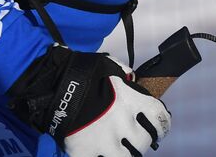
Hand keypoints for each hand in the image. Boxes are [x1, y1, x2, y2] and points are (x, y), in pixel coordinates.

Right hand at [8, 46, 170, 155]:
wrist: (52, 85)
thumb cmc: (81, 72)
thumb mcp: (110, 66)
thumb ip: (125, 76)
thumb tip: (133, 81)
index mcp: (131, 102)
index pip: (160, 120)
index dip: (163, 126)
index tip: (160, 130)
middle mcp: (123, 124)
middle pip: (144, 143)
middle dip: (142, 141)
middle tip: (136, 140)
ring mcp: (104, 142)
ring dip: (125, 153)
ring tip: (119, 148)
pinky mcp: (85, 153)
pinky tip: (100, 154)